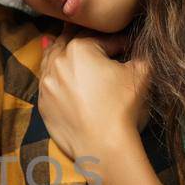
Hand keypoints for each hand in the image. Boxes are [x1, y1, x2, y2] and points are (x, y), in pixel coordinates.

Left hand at [38, 29, 151, 162]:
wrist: (103, 146)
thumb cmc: (122, 108)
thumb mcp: (141, 73)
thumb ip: (140, 54)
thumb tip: (138, 49)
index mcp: (80, 48)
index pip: (103, 39)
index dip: (119, 43)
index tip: (128, 49)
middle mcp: (57, 61)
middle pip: (72, 44)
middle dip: (87, 42)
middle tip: (99, 44)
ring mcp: (46, 83)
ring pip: (53, 60)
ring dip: (64, 54)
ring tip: (72, 50)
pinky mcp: (42, 103)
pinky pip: (48, 83)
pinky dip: (56, 77)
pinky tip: (61, 75)